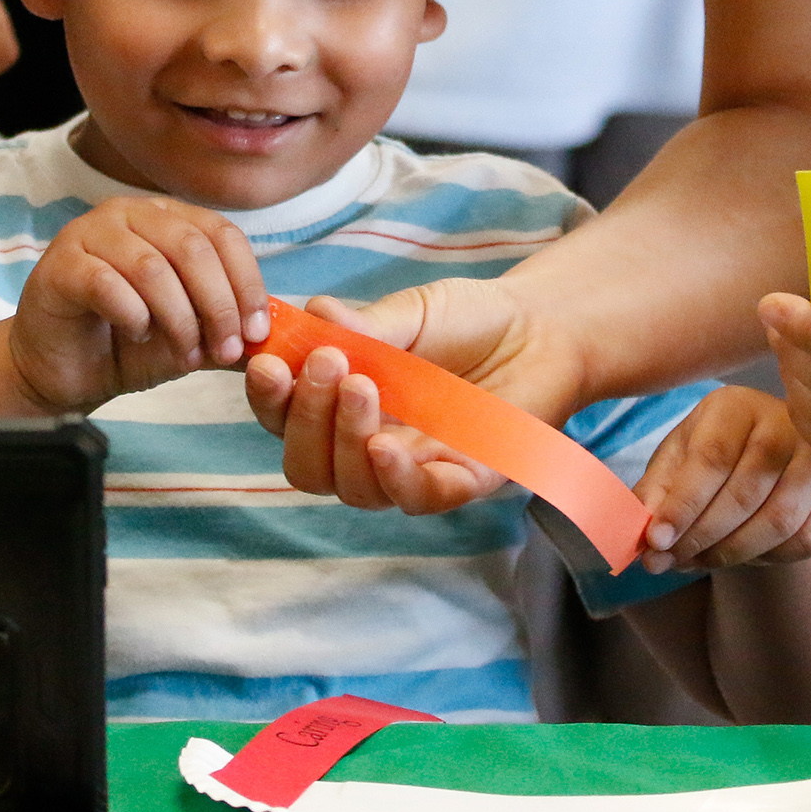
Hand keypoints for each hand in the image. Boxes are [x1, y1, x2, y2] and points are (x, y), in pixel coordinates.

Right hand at [11, 197, 270, 411]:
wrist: (64, 370)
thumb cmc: (127, 343)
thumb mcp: (191, 337)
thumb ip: (229, 330)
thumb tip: (278, 339)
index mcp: (168, 218)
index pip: (223, 234)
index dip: (247, 283)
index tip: (256, 331)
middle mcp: (130, 214)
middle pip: (192, 248)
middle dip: (219, 305)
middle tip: (225, 349)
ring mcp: (90, 233)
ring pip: (152, 266)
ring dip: (179, 318)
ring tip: (185, 354)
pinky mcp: (60, 265)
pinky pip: (107, 283)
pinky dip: (133, 315)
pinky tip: (136, 334)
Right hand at [240, 280, 577, 512]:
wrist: (543, 328)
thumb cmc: (470, 321)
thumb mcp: (410, 312)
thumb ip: (363, 325)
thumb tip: (310, 315)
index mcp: (343, 405)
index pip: (285, 420)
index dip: (268, 401)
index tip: (267, 364)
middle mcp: (367, 447)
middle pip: (307, 466)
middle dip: (305, 418)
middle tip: (328, 363)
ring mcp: (413, 470)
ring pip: (351, 487)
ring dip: (343, 441)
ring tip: (362, 385)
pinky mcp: (463, 481)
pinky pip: (415, 500)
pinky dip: (392, 479)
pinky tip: (383, 446)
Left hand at [635, 386, 810, 571]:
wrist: (767, 461)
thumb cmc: (712, 455)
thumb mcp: (676, 461)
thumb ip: (656, 493)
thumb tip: (641, 535)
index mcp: (736, 405)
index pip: (712, 458)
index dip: (682, 504)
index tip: (655, 540)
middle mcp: (786, 422)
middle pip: (745, 492)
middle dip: (700, 536)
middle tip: (667, 562)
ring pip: (778, 521)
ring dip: (730, 552)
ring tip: (695, 562)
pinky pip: (805, 541)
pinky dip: (767, 558)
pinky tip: (738, 555)